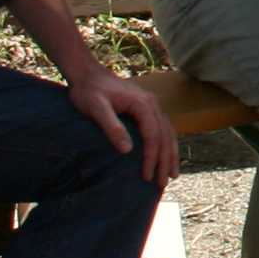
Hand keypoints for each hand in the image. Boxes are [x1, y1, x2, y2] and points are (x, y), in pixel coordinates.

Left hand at [66, 62, 180, 186]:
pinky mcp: (146, 108)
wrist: (87, 73)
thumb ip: (112, 127)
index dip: (152, 158)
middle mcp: (153, 104)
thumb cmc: (89, 91)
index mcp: (143, 105)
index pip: (153, 136)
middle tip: (162, 184)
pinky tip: (166, 154)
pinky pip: (163, 128)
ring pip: (168, 132)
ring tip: (172, 175)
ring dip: (171, 154)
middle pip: (165, 136)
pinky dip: (167, 143)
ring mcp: (152, 105)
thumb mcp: (96, 109)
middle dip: (165, 161)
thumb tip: (128, 150)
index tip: (147, 177)